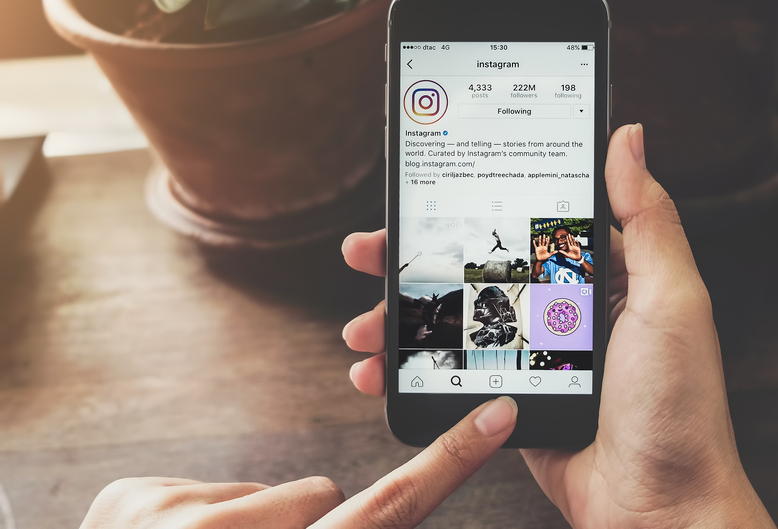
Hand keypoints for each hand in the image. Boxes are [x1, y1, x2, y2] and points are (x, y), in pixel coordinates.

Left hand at [81, 400, 516, 528]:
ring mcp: (170, 513)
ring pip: (263, 494)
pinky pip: (206, 489)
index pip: (388, 511)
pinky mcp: (130, 494)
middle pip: (319, 496)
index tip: (493, 416)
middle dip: (306, 527)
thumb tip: (360, 512)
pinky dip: (199, 523)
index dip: (451, 464)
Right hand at [342, 124, 772, 527]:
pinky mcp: (512, 398)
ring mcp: (535, 355)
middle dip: (417, 260)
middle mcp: (566, 308)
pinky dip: (411, 370)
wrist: (661, 511)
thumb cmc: (679, 408)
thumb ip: (649, 220)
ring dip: (403, 317)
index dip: (473, 202)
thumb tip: (630, 137)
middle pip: (477, 268)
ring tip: (364, 324)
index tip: (425, 189)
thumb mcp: (672, 300)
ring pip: (456, 320)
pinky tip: (379, 370)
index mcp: (604, 274)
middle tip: (367, 250)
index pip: (528, 219)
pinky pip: (453, 373)